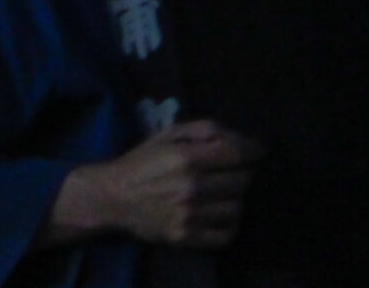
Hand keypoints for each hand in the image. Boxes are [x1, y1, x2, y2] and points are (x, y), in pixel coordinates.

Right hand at [45, 120, 261, 249]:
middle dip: (239, 173)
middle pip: (241, 181)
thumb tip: (241, 139)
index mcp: (185, 157)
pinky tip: (218, 215)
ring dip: (233, 199)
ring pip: (237, 208)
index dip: (252, 151)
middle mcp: (191, 187)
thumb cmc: (142, 162)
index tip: (256, 152)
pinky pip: (227, 234)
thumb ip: (203, 130)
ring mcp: (190, 215)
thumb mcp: (167, 134)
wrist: (113, 197)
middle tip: (228, 173)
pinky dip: (229, 225)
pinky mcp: (187, 237)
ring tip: (220, 194)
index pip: (236, 154)